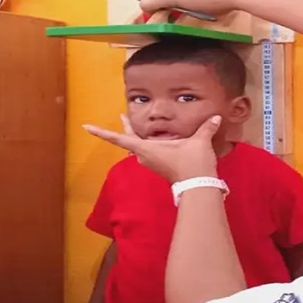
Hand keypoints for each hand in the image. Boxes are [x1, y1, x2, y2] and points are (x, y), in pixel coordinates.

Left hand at [83, 115, 221, 182]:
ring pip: (139, 148)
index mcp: (146, 148)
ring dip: (139, 137)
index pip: (119, 138)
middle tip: (124, 116)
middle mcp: (145, 156)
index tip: (86, 127)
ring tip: (141, 126)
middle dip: (127, 128)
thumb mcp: (199, 142)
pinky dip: (150, 144)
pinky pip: (149, 153)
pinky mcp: (160, 167)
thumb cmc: (192, 163)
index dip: (102, 132)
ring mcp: (152, 163)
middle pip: (130, 140)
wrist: (198, 186)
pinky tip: (159, 140)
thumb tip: (216, 117)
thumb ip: (206, 128)